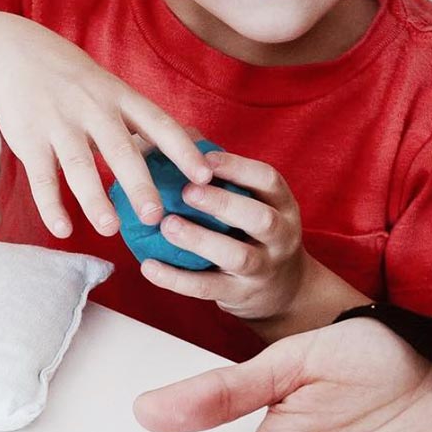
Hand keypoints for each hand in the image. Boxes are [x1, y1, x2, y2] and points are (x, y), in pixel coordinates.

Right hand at [0, 17, 211, 237]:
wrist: (15, 55)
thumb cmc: (76, 81)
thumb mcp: (112, 90)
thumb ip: (144, 120)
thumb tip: (194, 143)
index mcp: (120, 97)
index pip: (158, 124)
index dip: (183, 150)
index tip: (204, 177)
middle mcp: (92, 109)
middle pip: (120, 149)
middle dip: (138, 184)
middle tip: (155, 216)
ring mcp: (59, 124)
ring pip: (79, 165)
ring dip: (94, 199)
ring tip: (110, 229)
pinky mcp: (29, 140)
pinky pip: (41, 177)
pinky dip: (51, 206)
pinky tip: (63, 230)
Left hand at [138, 151, 305, 321]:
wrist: (283, 291)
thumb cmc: (254, 234)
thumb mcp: (252, 204)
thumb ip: (224, 177)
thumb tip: (178, 137)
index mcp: (282, 205)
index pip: (268, 180)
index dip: (238, 168)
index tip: (205, 159)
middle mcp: (281, 236)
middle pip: (260, 218)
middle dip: (223, 203)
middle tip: (186, 192)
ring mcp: (263, 269)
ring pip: (237, 256)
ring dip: (200, 240)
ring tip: (167, 226)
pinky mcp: (240, 295)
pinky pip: (207, 288)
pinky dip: (176, 279)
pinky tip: (148, 267)